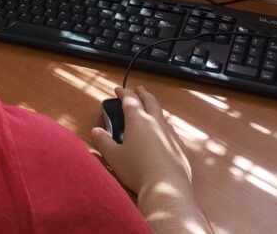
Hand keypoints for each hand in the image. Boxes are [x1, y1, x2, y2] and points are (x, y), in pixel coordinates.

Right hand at [91, 86, 212, 232]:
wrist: (166, 187)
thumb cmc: (136, 169)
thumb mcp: (114, 157)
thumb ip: (103, 141)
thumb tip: (96, 130)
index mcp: (138, 121)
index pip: (130, 100)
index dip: (123, 93)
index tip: (118, 90)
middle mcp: (156, 122)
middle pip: (150, 101)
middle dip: (143, 94)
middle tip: (139, 89)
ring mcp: (170, 134)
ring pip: (163, 116)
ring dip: (155, 110)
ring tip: (152, 111)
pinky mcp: (180, 147)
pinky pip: (172, 132)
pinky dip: (165, 128)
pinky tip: (166, 135)